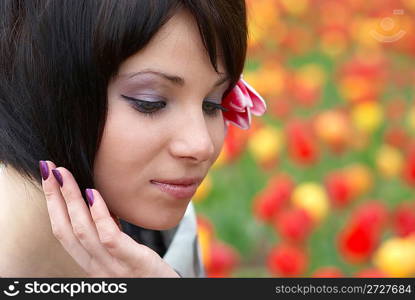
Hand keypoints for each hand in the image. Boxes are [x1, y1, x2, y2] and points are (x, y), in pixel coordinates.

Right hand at [38, 160, 179, 277]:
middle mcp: (96, 267)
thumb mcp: (121, 253)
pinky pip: (110, 237)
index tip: (49, 178)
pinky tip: (94, 193)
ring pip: (82, 231)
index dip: (52, 204)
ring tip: (65, 174)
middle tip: (48, 168)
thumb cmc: (145, 273)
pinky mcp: (135, 263)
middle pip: (65, 229)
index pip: (63, 232)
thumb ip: (108, 233)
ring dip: (70, 200)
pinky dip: (99, 214)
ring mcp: (113, 268)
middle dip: (54, 197)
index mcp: (91, 262)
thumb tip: (97, 203)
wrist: (166, 293)